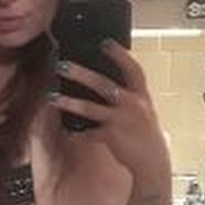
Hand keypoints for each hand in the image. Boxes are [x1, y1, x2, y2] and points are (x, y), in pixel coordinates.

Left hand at [49, 39, 169, 179]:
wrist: (151, 162)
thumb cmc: (145, 136)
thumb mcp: (144, 112)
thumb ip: (130, 99)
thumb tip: (109, 88)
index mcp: (142, 96)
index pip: (133, 69)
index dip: (119, 55)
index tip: (105, 42)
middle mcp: (132, 105)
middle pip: (103, 84)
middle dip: (80, 73)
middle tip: (61, 65)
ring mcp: (121, 120)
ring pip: (90, 108)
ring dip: (69, 102)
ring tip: (52, 98)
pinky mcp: (111, 136)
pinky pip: (89, 133)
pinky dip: (78, 134)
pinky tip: (69, 133)